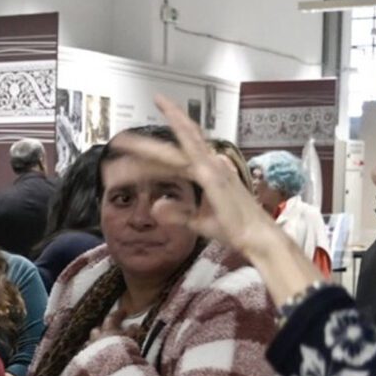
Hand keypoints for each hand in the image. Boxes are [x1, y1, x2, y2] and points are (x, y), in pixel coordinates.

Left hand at [144, 95, 316, 306]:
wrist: (254, 236)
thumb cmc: (233, 228)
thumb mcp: (197, 221)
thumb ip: (177, 213)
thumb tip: (155, 207)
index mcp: (207, 171)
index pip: (176, 157)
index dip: (155, 154)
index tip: (132, 155)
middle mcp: (209, 164)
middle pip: (172, 147)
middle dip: (145, 143)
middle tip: (120, 139)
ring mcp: (210, 167)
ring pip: (175, 148)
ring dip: (148, 145)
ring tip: (124, 140)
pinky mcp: (210, 176)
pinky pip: (184, 159)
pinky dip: (166, 152)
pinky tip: (152, 147)